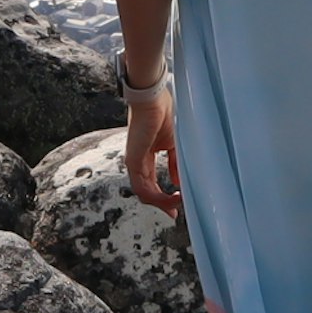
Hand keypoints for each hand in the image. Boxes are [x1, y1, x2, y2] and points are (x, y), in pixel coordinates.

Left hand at [125, 84, 181, 216]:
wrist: (153, 99)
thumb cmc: (163, 114)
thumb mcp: (173, 144)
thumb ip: (175, 163)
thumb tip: (178, 180)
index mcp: (145, 157)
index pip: (152, 183)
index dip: (164, 197)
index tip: (177, 204)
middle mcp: (136, 162)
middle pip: (147, 192)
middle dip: (163, 204)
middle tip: (175, 212)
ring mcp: (133, 163)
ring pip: (144, 194)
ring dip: (162, 202)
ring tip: (178, 203)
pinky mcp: (133, 161)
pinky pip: (142, 188)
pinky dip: (157, 196)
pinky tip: (172, 197)